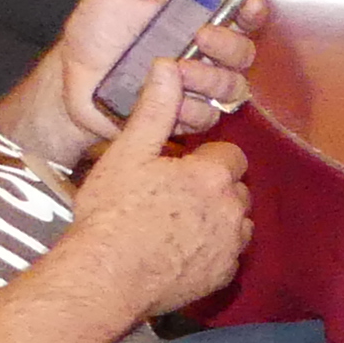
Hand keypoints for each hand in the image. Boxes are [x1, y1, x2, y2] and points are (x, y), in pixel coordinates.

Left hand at [48, 0, 263, 155]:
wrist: (70, 83)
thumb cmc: (95, 33)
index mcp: (197, 17)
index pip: (244, 12)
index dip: (255, 9)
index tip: (249, 4)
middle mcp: (205, 53)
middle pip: (246, 53)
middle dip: (229, 45)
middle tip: (200, 37)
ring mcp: (197, 87)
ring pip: (233, 88)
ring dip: (209, 80)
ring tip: (173, 71)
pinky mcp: (184, 116)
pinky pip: (208, 117)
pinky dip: (189, 109)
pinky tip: (164, 100)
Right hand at [64, 58, 252, 321]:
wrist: (106, 277)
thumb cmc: (112, 213)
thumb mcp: (128, 153)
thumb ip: (155, 110)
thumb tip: (167, 65)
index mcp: (212, 176)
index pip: (229, 155)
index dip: (203, 160)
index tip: (177, 169)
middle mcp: (231, 210)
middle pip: (235, 189)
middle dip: (213, 189)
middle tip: (172, 197)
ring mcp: (230, 246)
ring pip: (237, 223)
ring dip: (217, 219)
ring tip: (175, 224)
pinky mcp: (222, 275)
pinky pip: (228, 255)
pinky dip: (212, 251)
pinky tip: (179, 251)